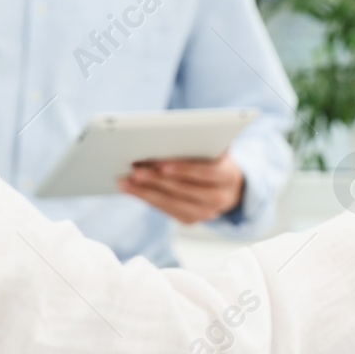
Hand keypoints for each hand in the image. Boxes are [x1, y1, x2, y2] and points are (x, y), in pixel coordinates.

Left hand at [118, 150, 244, 224]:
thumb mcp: (216, 146)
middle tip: (136, 171)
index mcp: (228, 176)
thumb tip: (176, 132)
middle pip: (184, 190)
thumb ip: (202, 139)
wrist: (228, 185)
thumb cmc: (215, 157)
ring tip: (126, 181)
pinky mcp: (190, 220)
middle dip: (158, 180)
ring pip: (172, 204)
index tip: (162, 165)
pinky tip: (131, 189)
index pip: (206, 173)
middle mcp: (219, 199)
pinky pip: (165, 210)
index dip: (185, 169)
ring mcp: (205, 213)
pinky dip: (146, 198)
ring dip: (146, 192)